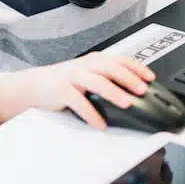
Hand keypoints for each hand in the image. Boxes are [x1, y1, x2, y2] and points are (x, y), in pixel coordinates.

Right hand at [0, 52, 155, 127]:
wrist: (34, 85)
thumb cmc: (64, 82)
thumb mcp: (87, 75)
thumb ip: (105, 78)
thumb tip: (133, 91)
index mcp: (93, 61)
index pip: (119, 59)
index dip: (136, 67)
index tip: (150, 77)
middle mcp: (84, 66)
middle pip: (110, 68)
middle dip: (129, 78)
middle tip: (142, 90)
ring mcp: (72, 77)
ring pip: (96, 81)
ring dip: (114, 92)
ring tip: (126, 104)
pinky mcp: (61, 91)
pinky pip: (79, 102)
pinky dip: (91, 113)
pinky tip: (100, 123)